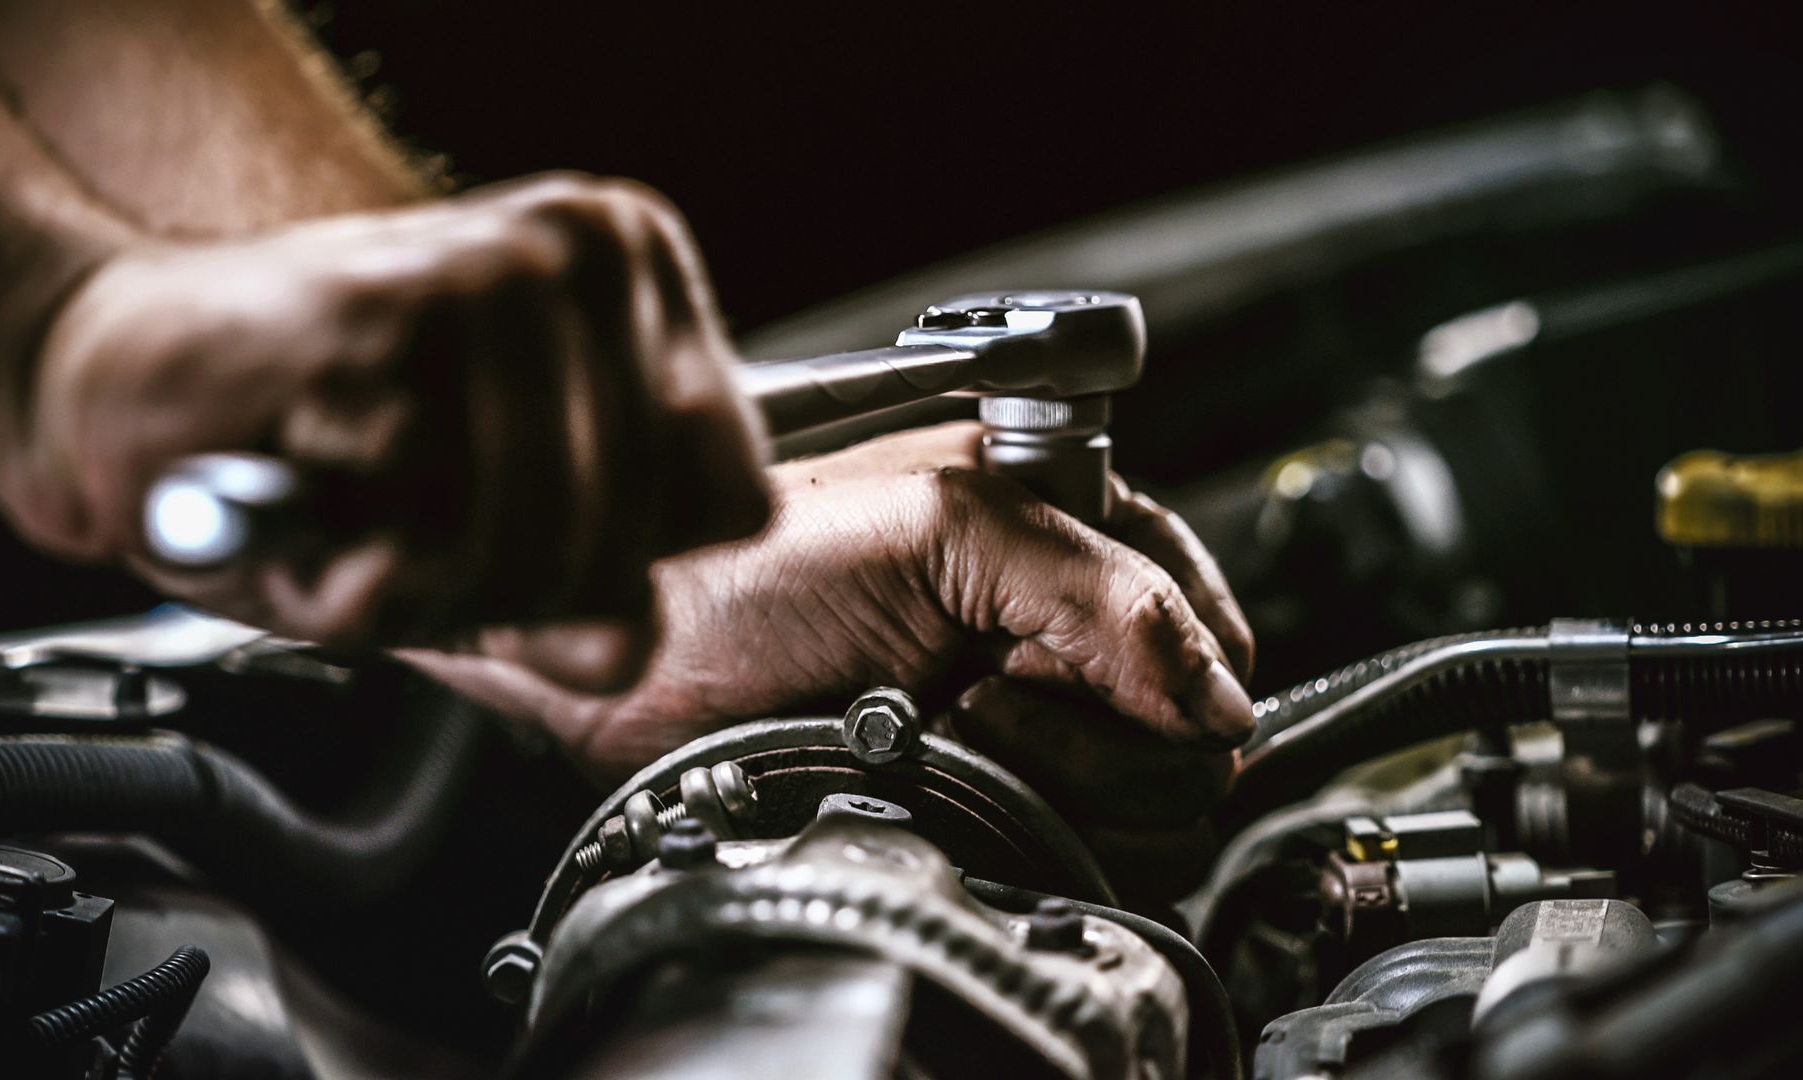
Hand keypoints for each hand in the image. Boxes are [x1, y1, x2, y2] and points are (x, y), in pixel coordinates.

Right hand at [11, 175, 770, 684]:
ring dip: (427, 581)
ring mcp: (499, 269)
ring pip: (544, 541)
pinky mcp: (394, 307)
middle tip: (414, 537)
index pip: (735, 495)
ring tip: (358, 510)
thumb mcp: (484, 553)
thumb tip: (621, 645)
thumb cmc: (322, 455)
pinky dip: (353, 564)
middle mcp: (587, 248)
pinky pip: (433, 528)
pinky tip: (310, 488)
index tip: (532, 545)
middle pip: (638, 539)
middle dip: (516, 592)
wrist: (127, 387)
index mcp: (640, 275)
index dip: (625, 566)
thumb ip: (579, 610)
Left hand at [408, 422, 1255, 836]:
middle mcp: (1053, 626)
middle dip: (1097, 728)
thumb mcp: (942, 529)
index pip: (1204, 616)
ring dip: (1052, 780)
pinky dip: (1018, 828)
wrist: (638, 656)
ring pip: (1138, 802)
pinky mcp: (981, 796)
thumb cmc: (748, 562)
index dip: (1173, 663)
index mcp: (1067, 530)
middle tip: (990, 694)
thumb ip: (1102, 593)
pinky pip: (1067, 849)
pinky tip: (943, 778)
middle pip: (1184, 727)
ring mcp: (1020, 719)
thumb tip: (1216, 695)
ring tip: (952, 729)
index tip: (1086, 674)